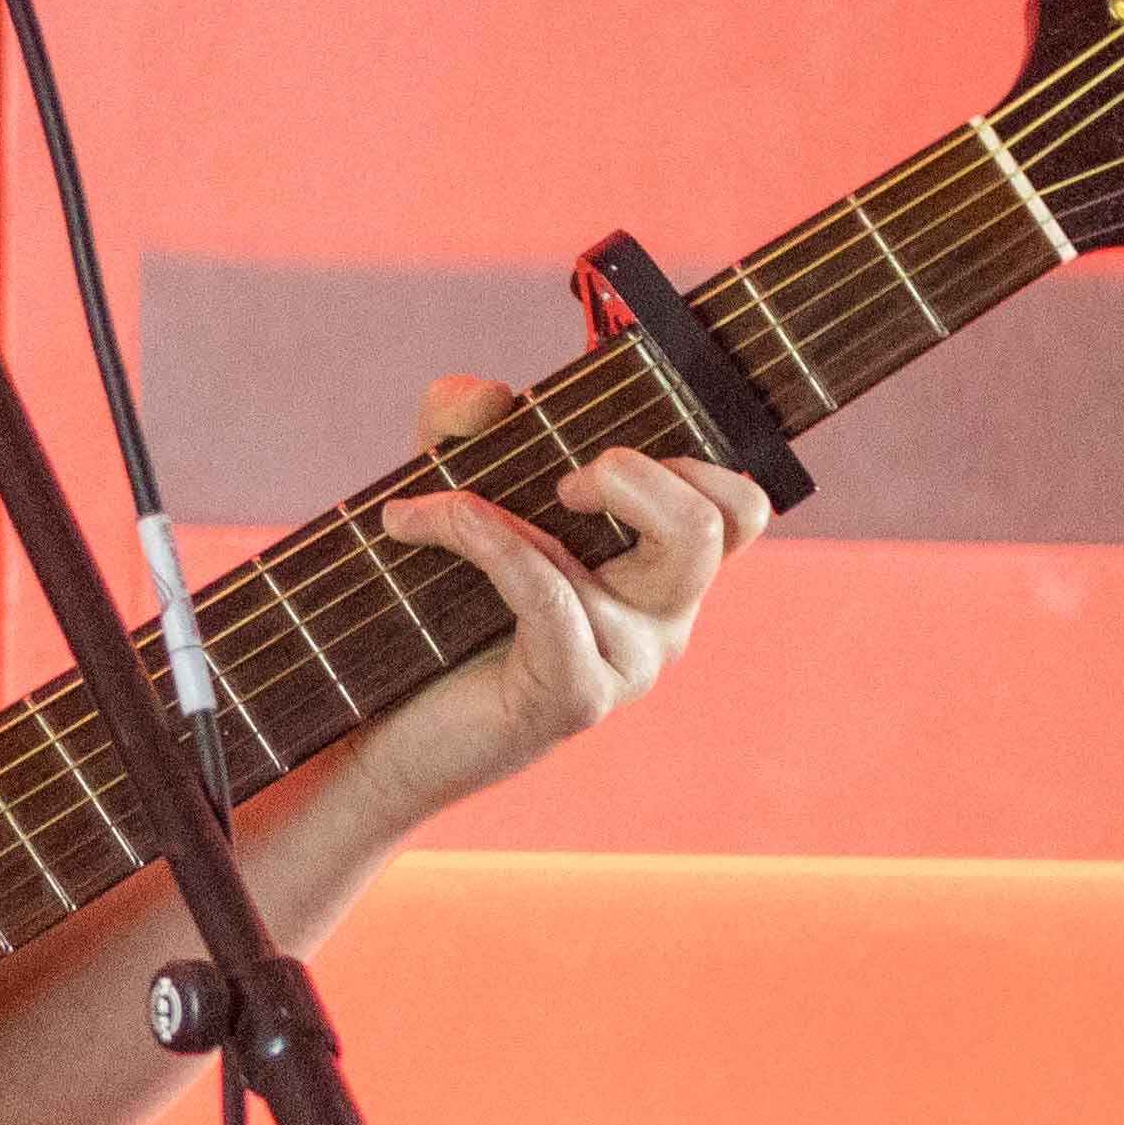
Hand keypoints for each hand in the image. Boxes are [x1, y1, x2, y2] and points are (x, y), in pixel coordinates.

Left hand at [340, 372, 767, 823]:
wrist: (385, 726)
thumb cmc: (434, 606)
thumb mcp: (450, 484)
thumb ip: (466, 423)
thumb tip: (494, 398)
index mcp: (658, 570)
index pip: (739, 508)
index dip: (686, 461)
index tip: (593, 458)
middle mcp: (662, 619)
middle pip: (713, 524)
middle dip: (635, 475)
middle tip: (559, 486)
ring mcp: (628, 664)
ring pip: (625, 561)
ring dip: (512, 509)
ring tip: (427, 508)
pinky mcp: (578, 696)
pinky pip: (554, 596)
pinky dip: (488, 541)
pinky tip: (422, 524)